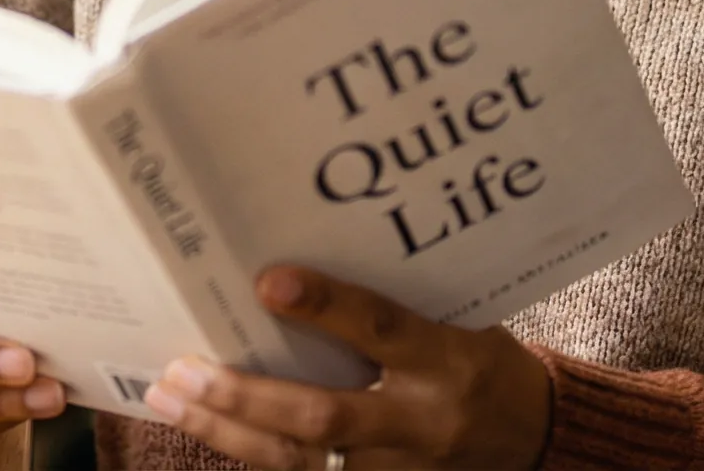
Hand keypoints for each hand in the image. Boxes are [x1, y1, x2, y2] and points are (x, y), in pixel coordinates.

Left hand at [142, 266, 549, 469]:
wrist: (534, 438)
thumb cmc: (486, 361)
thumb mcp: (460, 317)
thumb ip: (391, 299)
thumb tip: (302, 255)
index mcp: (449, 360)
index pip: (383, 330)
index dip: (327, 306)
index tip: (267, 280)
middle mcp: (421, 422)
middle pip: (323, 416)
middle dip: (246, 396)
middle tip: (183, 369)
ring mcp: (399, 469)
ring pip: (301, 461)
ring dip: (228, 433)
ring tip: (170, 399)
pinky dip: (250, 454)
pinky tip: (205, 428)